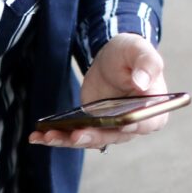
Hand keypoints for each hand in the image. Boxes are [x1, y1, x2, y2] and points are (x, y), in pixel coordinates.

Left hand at [29, 33, 169, 149]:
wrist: (110, 57)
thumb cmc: (130, 53)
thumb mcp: (140, 51)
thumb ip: (147, 64)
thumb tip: (142, 82)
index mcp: (153, 109)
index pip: (145, 123)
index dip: (133, 127)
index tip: (120, 126)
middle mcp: (133, 125)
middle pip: (113, 136)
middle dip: (92, 137)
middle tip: (75, 134)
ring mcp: (110, 129)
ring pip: (90, 140)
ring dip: (68, 141)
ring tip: (47, 137)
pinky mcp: (91, 127)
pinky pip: (75, 135)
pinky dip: (57, 137)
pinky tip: (38, 137)